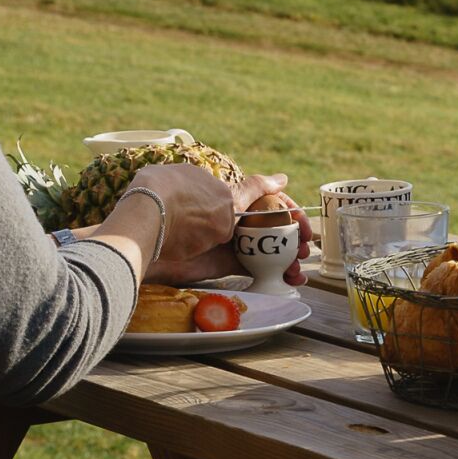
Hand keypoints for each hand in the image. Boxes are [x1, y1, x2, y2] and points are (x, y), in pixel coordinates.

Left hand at [146, 171, 314, 288]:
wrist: (151, 230)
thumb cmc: (188, 206)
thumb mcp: (227, 196)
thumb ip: (256, 189)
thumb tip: (282, 179)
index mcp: (230, 198)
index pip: (268, 206)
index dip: (291, 218)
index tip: (306, 230)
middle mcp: (230, 220)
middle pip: (269, 231)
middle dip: (291, 243)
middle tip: (307, 252)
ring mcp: (225, 243)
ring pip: (263, 252)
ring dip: (285, 261)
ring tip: (298, 272)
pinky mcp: (218, 264)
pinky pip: (250, 269)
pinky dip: (272, 275)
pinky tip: (289, 279)